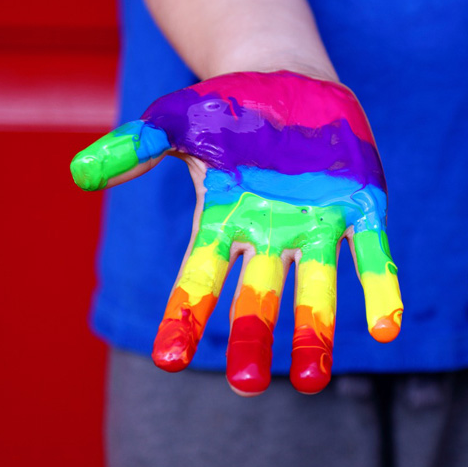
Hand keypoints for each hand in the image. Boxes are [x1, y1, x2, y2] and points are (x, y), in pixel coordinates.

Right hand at [71, 71, 401, 395]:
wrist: (289, 81)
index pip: (198, 278)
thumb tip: (81, 174)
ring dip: (315, 333)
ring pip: (314, 289)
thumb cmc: (227, 107)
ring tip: (313, 381)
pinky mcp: (359, 209)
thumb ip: (135, 145)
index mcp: (223, 221)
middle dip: (252, 338)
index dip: (183, 315)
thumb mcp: (176, 119)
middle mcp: (269, 236)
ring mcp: (315, 226)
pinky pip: (370, 255)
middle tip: (248, 385)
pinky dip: (378, 288)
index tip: (170, 359)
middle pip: (258, 297)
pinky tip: (386, 326)